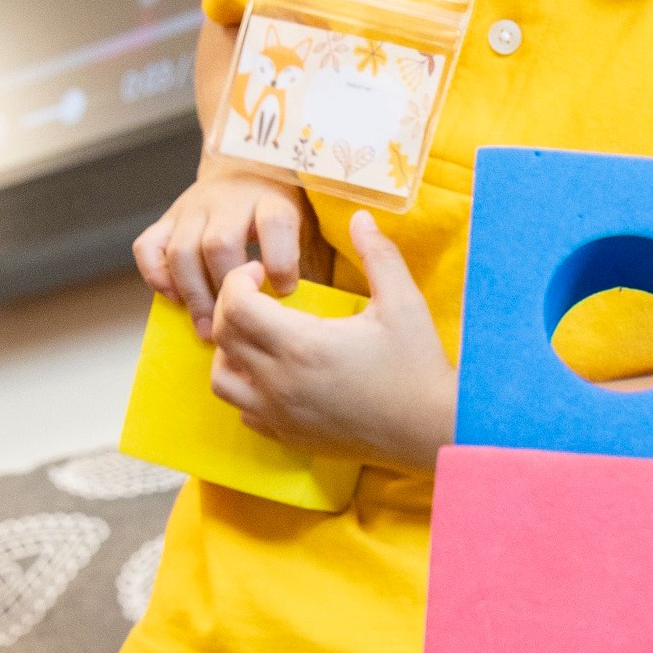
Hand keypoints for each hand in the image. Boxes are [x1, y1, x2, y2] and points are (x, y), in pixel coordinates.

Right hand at [135, 167, 315, 336]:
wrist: (244, 168)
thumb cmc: (280, 214)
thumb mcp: (304, 225)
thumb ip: (308, 260)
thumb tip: (309, 311)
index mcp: (271, 199)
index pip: (275, 224)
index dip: (280, 261)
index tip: (285, 290)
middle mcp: (229, 200)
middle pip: (220, 243)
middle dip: (227, 289)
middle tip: (236, 325)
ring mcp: (192, 208)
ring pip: (182, 251)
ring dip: (194, 295)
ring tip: (208, 328)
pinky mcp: (167, 218)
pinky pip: (147, 247)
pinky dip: (156, 276)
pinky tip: (175, 298)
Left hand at [208, 211, 456, 470]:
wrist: (431, 430)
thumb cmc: (418, 365)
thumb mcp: (403, 302)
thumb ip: (378, 254)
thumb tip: (361, 216)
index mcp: (301, 345)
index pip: (234, 306)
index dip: (238, 281)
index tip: (262, 273)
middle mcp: (280, 383)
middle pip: (221, 338)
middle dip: (229, 308)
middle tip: (257, 296)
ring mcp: (281, 414)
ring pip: (222, 380)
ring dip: (230, 351)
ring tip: (259, 336)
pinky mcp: (290, 436)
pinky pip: (244, 412)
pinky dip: (248, 389)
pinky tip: (276, 375)